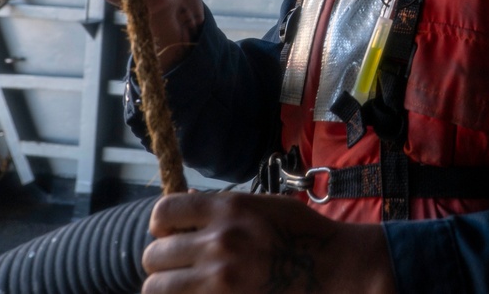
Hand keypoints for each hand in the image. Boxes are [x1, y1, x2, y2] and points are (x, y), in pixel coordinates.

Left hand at [142, 191, 396, 293]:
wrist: (334, 269)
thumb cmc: (301, 236)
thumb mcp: (264, 206)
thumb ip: (222, 207)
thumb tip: (183, 204)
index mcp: (229, 208)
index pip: (163, 213)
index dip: (160, 226)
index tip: (169, 234)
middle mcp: (220, 241)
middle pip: (154, 255)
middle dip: (162, 262)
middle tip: (178, 268)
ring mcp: (221, 278)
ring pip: (157, 288)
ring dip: (166, 288)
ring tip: (183, 287)